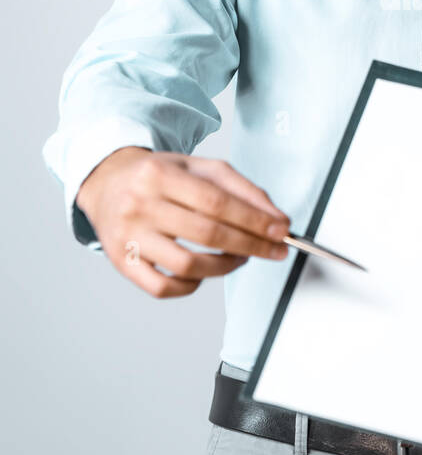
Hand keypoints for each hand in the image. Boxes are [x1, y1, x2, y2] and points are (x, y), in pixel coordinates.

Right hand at [75, 147, 290, 298]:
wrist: (108, 182)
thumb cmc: (159, 175)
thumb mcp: (199, 167)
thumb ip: (241, 188)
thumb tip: (275, 218)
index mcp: (160, 174)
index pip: (217, 202)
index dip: (254, 220)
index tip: (281, 230)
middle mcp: (140, 205)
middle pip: (207, 234)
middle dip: (251, 245)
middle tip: (275, 250)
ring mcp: (128, 237)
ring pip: (187, 266)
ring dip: (225, 267)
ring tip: (240, 257)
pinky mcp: (121, 262)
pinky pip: (161, 287)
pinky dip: (190, 286)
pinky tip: (203, 273)